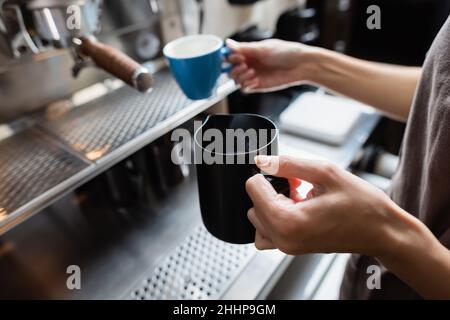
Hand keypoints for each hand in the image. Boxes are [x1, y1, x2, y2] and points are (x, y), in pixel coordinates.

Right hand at [226, 38, 316, 92]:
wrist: (301, 65)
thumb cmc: (287, 52)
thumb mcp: (264, 48)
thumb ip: (245, 48)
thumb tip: (228, 43)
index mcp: (250, 52)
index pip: (232, 55)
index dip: (230, 57)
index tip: (236, 56)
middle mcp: (250, 63)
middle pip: (231, 69)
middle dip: (234, 68)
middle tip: (243, 64)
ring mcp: (253, 75)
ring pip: (236, 80)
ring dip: (240, 76)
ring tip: (251, 72)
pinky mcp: (258, 86)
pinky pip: (244, 88)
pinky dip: (246, 85)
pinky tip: (254, 80)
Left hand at [245, 155, 416, 257]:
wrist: (382, 231)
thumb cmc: (362, 205)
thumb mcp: (326, 173)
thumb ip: (288, 164)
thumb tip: (261, 161)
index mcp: (289, 222)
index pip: (253, 188)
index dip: (269, 175)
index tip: (290, 176)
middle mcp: (284, 239)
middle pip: (253, 204)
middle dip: (270, 189)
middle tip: (298, 184)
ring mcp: (287, 247)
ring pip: (257, 218)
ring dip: (271, 203)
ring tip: (299, 196)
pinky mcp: (292, 248)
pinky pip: (267, 231)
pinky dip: (274, 217)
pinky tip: (297, 207)